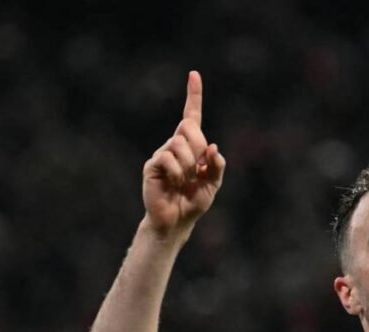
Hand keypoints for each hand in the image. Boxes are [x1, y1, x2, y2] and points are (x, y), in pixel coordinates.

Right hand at [142, 71, 226, 235]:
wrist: (176, 221)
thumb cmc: (194, 201)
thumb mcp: (213, 183)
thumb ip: (217, 165)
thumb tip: (213, 148)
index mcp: (191, 146)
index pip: (191, 117)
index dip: (193, 96)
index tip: (194, 74)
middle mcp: (174, 145)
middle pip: (189, 127)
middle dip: (199, 147)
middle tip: (198, 169)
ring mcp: (162, 153)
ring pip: (180, 144)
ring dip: (189, 166)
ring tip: (184, 181)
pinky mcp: (152, 165)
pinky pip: (169, 158)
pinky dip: (178, 173)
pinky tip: (174, 183)